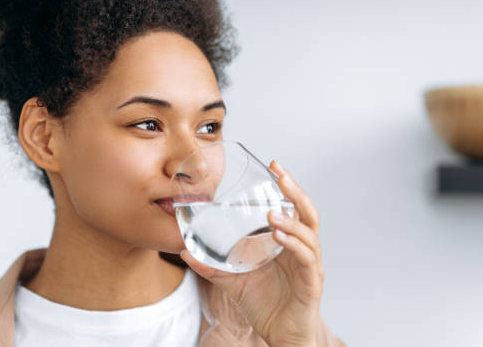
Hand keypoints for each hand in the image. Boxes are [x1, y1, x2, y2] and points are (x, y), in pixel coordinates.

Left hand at [180, 161, 323, 346]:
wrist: (281, 337)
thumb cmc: (266, 306)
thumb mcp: (234, 282)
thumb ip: (211, 266)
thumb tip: (183, 251)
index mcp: (288, 244)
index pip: (292, 208)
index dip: (286, 187)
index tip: (273, 166)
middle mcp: (303, 250)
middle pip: (307, 213)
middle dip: (295, 191)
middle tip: (279, 174)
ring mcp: (309, 266)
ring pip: (309, 234)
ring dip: (291, 220)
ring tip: (272, 213)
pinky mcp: (311, 284)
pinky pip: (306, 259)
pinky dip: (294, 245)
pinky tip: (278, 237)